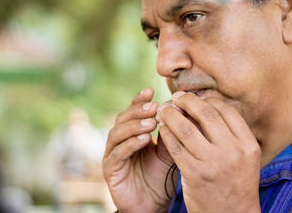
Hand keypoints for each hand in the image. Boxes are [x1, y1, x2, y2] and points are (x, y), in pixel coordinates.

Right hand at [102, 88, 174, 212]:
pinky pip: (118, 153)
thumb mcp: (169, 151)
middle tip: (154, 106)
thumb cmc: (161, 175)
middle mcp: (120, 140)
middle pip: (123, 118)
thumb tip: (181, 109)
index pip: (133, 111)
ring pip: (117, 133)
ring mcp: (113, 154)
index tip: (150, 90)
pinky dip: (130, 144)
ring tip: (151, 123)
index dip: (139, 100)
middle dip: (138, 111)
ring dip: (134, 126)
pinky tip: (144, 140)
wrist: (153, 204)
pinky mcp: (110, 169)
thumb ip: (172, 133)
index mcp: (133, 132)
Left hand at [157, 92, 261, 212]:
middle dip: (188, 101)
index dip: (208, 100)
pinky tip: (162, 128)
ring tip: (164, 110)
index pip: (227, 111)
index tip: (196, 97)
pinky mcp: (194, 174)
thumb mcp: (244, 157)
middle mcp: (233, 151)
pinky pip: (176, 146)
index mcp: (249, 144)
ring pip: (186, 128)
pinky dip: (166, 133)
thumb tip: (205, 105)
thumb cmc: (236, 184)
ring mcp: (213, 163)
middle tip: (176, 97)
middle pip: (206, 114)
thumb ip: (230, 134)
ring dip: (171, 115)